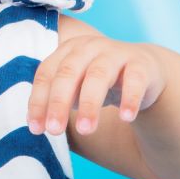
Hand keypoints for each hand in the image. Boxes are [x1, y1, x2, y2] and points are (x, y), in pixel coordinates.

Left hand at [28, 36, 165, 135]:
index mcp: (67, 52)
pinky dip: (130, 98)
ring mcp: (115, 53)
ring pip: (98, 76)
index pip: (46, 74)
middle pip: (68, 73)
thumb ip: (56, 103)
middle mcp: (88, 48)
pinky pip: (135, 80)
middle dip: (59, 103)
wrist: (144, 69)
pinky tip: (126, 118)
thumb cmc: (99, 82)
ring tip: (85, 130)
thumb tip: (35, 125)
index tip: (35, 129)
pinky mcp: (141, 64)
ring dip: (89, 104)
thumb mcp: (75, 89)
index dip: (39, 101)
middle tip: (54, 130)